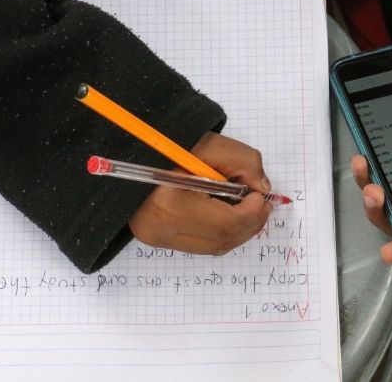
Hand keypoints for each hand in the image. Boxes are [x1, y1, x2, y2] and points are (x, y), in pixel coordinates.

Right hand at [129, 132, 272, 255]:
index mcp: (170, 205)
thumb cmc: (166, 145)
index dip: (252, 213)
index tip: (260, 196)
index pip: (225, 224)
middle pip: (222, 241)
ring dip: (238, 229)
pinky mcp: (159, 239)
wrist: (129, 154)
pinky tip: (226, 213)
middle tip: (261, 204)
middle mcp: (162, 230)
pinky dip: (221, 232)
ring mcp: (158, 238)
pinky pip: (202, 244)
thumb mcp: (208, 143)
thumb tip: (262, 189)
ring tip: (247, 207)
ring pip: (215, 247)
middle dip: (250, 224)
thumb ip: (243, 162)